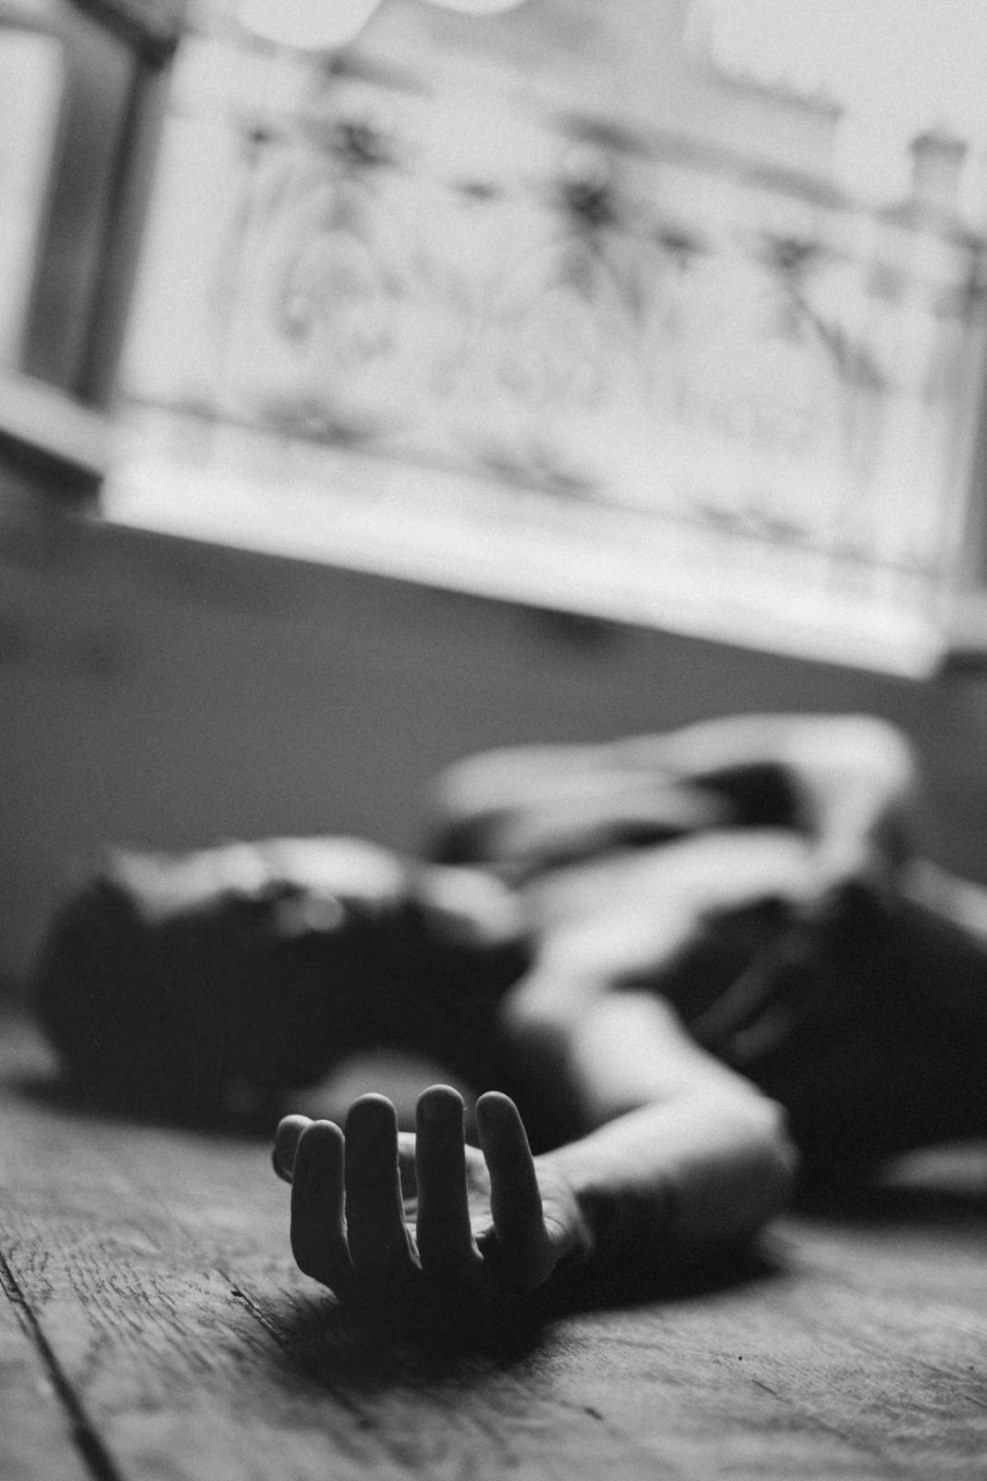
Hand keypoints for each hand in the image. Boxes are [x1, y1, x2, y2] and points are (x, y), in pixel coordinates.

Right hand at [273, 1086, 590, 1310]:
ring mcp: (474, 1293)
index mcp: (361, 1278)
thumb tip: (289, 1130)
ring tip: (439, 1093)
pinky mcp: (531, 1266)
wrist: (525, 1211)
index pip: (320, 1249)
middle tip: (370, 1102)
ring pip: (450, 1238)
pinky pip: (520, 1214)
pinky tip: (493, 1101)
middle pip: (380, 1250)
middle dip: (372, 1174)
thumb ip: (329, 1157)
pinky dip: (509, 1157)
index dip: (313, 1193)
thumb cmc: (431, 1193)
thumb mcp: (380, 1171)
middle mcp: (412, 1301)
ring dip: (441, 1161)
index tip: (320, 1128)